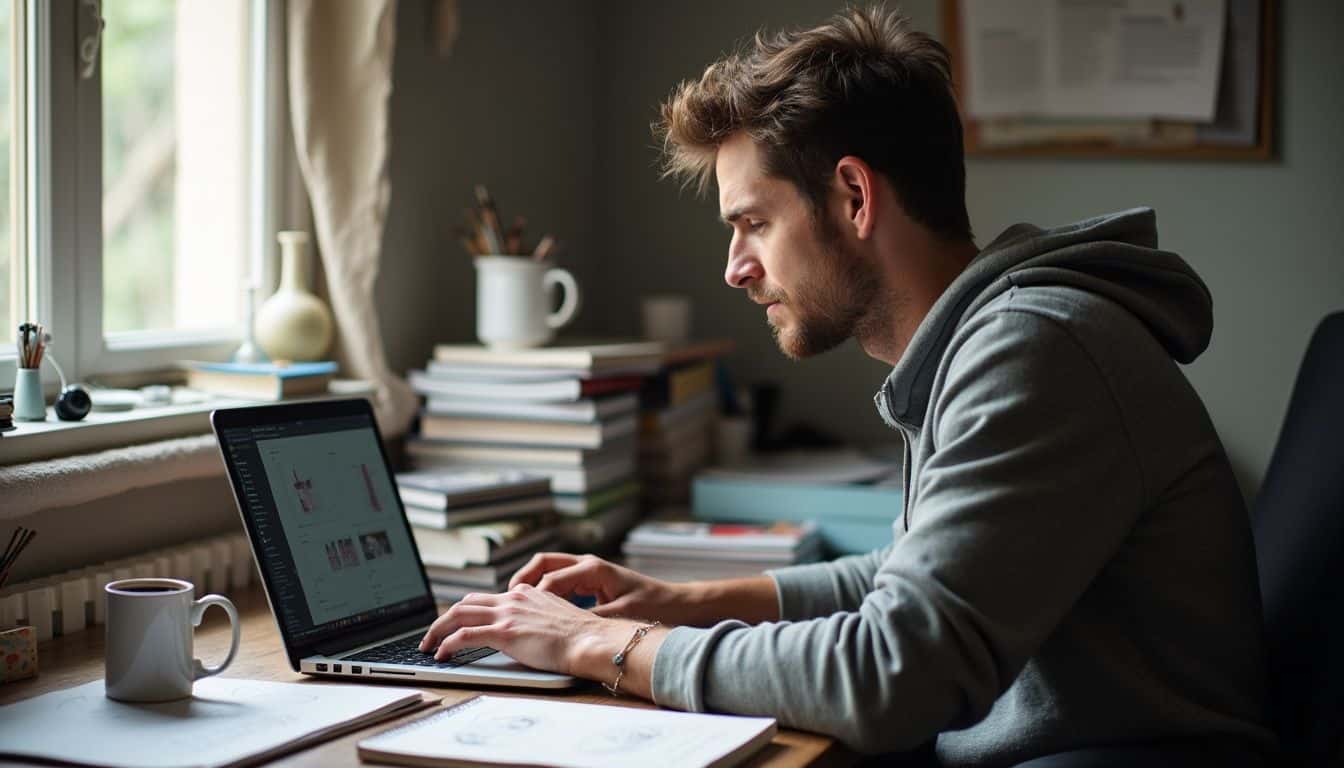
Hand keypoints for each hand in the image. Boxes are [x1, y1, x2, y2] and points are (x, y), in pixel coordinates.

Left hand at [418, 583, 611, 675]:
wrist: (590, 639)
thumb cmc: (580, 635)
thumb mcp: (555, 617)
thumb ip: (536, 618)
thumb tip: (527, 632)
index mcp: (525, 593)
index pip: (486, 599)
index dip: (466, 611)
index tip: (455, 623)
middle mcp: (513, 598)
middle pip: (466, 603)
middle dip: (443, 618)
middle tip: (432, 634)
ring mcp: (507, 614)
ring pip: (458, 614)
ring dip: (437, 629)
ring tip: (427, 645)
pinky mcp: (504, 632)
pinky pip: (465, 636)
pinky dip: (447, 644)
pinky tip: (442, 654)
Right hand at [509, 552, 681, 621]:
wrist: (677, 604)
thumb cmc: (654, 607)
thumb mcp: (620, 616)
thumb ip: (590, 620)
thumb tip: (562, 628)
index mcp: (592, 568)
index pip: (550, 578)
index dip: (533, 596)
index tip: (520, 612)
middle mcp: (587, 565)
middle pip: (543, 563)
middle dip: (523, 579)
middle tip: (507, 599)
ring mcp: (588, 572)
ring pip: (549, 571)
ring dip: (532, 584)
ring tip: (517, 605)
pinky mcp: (591, 582)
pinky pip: (560, 583)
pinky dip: (546, 593)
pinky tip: (539, 611)